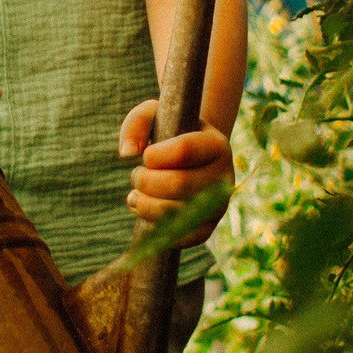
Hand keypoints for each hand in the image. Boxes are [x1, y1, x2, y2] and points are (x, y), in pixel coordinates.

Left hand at [118, 100, 233, 242]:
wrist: (192, 161)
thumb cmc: (171, 134)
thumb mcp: (156, 114)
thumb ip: (138, 122)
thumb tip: (128, 152)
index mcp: (216, 145)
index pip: (183, 151)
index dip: (154, 156)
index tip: (146, 155)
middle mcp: (224, 176)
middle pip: (178, 184)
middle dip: (145, 181)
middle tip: (136, 176)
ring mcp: (219, 206)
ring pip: (176, 212)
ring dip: (144, 205)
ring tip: (135, 195)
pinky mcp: (208, 228)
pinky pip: (181, 237)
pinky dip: (156, 228)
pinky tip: (144, 211)